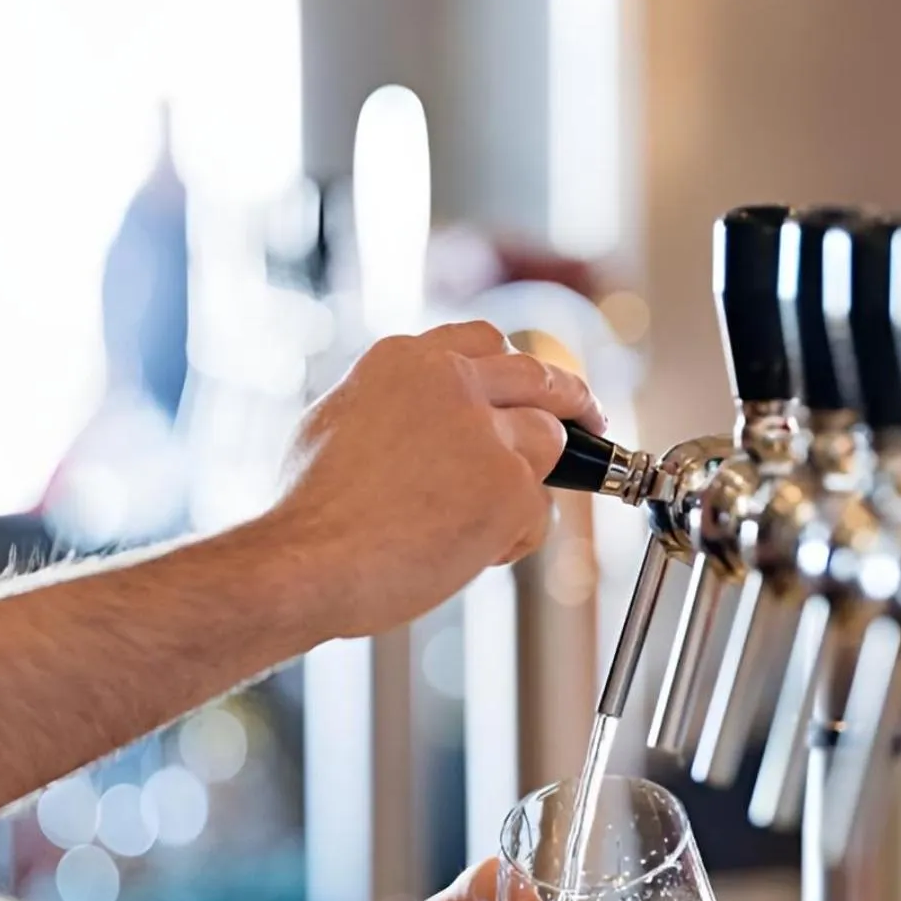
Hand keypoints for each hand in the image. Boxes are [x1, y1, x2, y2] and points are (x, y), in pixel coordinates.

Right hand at [269, 322, 604, 639]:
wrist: (308, 560)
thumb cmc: (312, 511)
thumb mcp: (341, 420)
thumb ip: (399, 404)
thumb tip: (430, 416)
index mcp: (406, 360)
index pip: (484, 340)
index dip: (515, 367)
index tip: (533, 386)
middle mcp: (452, 383)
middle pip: (540, 377)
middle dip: (574, 399)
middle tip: (592, 420)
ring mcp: (487, 433)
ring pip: (549, 445)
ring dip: (530, 484)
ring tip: (481, 524)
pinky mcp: (510, 486)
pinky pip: (539, 512)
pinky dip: (514, 538)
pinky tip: (469, 555)